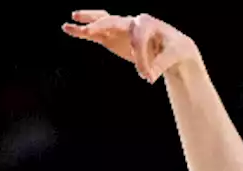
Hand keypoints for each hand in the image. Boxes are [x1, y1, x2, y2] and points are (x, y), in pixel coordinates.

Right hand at [62, 10, 199, 83]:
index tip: (148, 76)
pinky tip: (68, 28)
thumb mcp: (173, 56)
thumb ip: (160, 65)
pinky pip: (96, 33)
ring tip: (72, 22)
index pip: (138, 39)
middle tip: (91, 32)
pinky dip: (83, 31)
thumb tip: (150, 76)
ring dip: (88, 22)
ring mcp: (120, 29)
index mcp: (147, 24)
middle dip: (103, 27)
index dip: (142, 58)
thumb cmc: (173, 49)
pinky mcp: (113, 38)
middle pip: (113, 21)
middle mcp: (131, 22)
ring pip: (102, 22)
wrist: (171, 47)